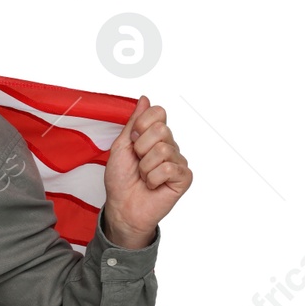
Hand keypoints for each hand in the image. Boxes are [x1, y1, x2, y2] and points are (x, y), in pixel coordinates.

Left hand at [101, 97, 191, 248]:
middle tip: (137, 162)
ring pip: (163, 150)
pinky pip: (168, 168)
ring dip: (145, 167)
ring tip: (143, 176)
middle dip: (141, 148)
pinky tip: (152, 185)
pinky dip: (153, 178)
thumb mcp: (121, 146)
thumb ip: (134, 122)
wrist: (122, 206)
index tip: (132, 141)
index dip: (141, 125)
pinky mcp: (184, 177)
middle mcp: (169, 146)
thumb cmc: (120, 179)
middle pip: (161, 130)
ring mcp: (178, 161)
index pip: (158, 112)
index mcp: (155, 136)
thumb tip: (144, 99)